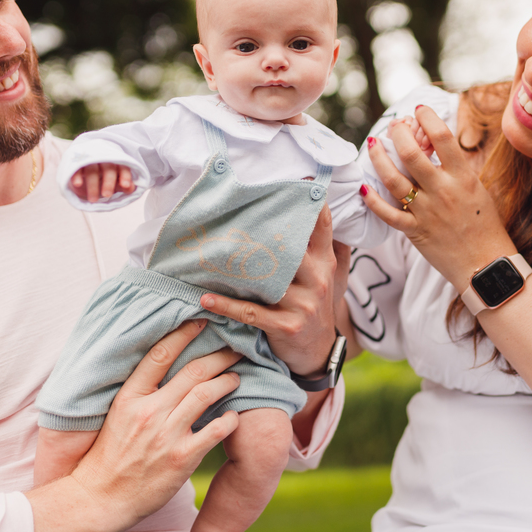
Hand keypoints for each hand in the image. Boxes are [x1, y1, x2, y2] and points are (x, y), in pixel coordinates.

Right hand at [23, 320, 241, 531]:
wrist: (100, 498)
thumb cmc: (108, 457)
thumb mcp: (115, 416)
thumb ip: (138, 393)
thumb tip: (158, 369)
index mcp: (129, 397)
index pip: (160, 355)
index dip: (183, 334)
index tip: (201, 321)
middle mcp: (149, 411)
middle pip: (193, 371)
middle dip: (218, 355)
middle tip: (233, 348)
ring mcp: (167, 434)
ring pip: (207, 394)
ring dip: (227, 381)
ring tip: (236, 376)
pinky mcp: (182, 457)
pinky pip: (215, 430)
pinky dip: (229, 419)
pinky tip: (233, 415)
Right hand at [70, 163, 134, 201]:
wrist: (80, 177)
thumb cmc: (101, 180)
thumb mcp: (113, 184)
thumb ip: (122, 186)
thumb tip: (132, 188)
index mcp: (116, 163)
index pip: (123, 167)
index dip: (125, 175)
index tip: (125, 185)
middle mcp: (103, 159)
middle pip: (108, 168)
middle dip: (109, 182)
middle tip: (107, 195)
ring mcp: (89, 160)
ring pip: (92, 170)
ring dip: (93, 185)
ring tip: (93, 200)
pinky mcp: (75, 164)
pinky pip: (76, 168)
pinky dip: (77, 176)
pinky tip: (78, 184)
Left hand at [199, 206, 346, 378]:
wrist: (318, 353)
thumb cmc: (312, 306)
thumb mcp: (324, 276)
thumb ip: (316, 247)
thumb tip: (310, 208)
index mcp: (325, 261)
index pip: (321, 224)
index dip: (310, 200)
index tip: (295, 178)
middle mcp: (317, 278)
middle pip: (288, 244)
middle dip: (261, 228)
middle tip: (231, 213)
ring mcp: (303, 303)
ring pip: (266, 277)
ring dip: (235, 266)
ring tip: (208, 253)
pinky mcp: (285, 326)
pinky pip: (250, 312)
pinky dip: (225, 306)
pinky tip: (205, 299)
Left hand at [362, 106, 515, 289]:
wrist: (485, 264)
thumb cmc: (484, 225)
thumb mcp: (476, 189)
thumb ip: (455, 169)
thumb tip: (437, 146)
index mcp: (462, 177)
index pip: (442, 137)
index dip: (427, 118)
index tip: (419, 109)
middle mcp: (442, 190)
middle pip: (411, 153)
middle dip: (397, 133)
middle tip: (392, 125)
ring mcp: (426, 211)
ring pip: (393, 179)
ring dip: (379, 159)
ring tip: (373, 144)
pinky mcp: (414, 231)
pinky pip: (387, 213)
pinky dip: (372, 200)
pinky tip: (363, 187)